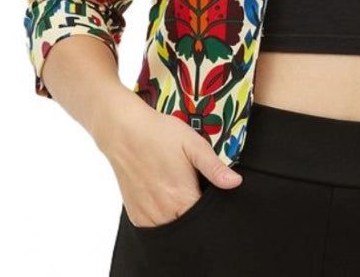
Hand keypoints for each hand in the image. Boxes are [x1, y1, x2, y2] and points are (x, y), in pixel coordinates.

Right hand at [94, 89, 243, 227]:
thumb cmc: (160, 134)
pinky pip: (155, 228)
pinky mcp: (135, 216)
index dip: (213, 210)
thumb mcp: (193, 144)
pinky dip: (163, 219)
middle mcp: (163, 214)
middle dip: (197, 214)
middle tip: (194, 187)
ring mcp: (147, 217)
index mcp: (182, 198)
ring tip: (178, 191)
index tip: (211, 193)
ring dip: (179, 217)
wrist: (124, 131)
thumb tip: (236, 183)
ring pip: (172, 229)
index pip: (205, 220)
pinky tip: (165, 198)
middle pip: (189, 226)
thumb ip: (214, 167)